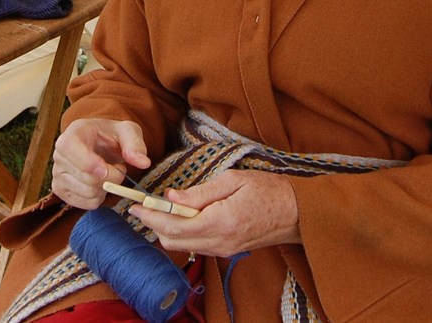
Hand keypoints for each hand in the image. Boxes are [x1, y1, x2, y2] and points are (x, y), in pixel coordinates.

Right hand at [51, 118, 150, 209]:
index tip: (109, 168)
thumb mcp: (127, 131)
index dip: (90, 162)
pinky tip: (100, 184)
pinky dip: (100, 197)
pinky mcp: (61, 191)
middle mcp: (59, 155)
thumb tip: (143, 162)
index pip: (70, 149)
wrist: (98, 143)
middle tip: (118, 167)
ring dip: (106, 187)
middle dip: (110, 176)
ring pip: (88, 192)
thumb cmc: (110, 135)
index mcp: (72, 134)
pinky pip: (86, 203)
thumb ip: (135, 144)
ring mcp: (57, 174)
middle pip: (86, 177)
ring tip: (108, 173)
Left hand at [133, 170, 299, 257]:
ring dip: (167, 229)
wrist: (296, 213)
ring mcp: (223, 250)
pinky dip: (182, 233)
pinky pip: (196, 245)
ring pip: (182, 245)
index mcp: (220, 221)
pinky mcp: (226, 251)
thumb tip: (171, 196)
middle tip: (143, 207)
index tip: (135, 206)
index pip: (174, 225)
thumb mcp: (233, 180)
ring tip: (160, 209)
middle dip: (154, 224)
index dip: (151, 216)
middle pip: (173, 240)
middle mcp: (219, 241)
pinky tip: (182, 216)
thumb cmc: (268, 190)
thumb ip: (199, 192)